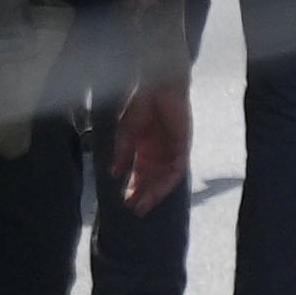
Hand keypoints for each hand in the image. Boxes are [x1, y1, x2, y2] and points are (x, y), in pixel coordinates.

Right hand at [107, 87, 187, 215]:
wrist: (158, 85)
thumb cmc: (141, 102)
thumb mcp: (126, 130)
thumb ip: (122, 152)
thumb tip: (114, 174)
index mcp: (144, 149)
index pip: (140, 174)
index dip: (133, 188)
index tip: (125, 201)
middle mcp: (159, 153)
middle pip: (153, 180)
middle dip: (144, 195)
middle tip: (135, 209)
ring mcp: (172, 151)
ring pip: (164, 178)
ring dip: (155, 193)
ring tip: (144, 204)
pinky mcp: (182, 147)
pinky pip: (176, 169)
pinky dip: (166, 180)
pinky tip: (157, 189)